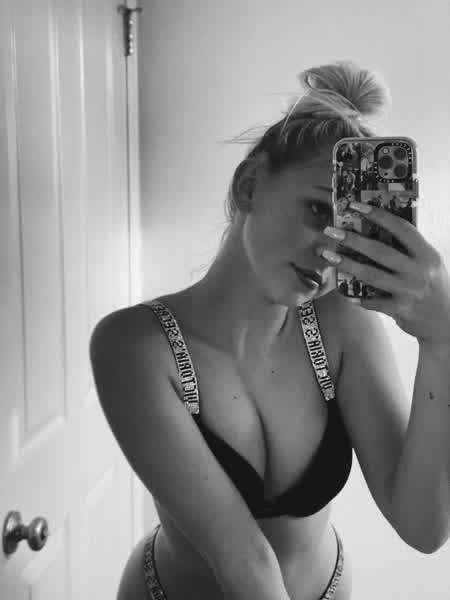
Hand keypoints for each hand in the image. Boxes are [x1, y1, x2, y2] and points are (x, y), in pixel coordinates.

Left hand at [318, 201, 449, 345]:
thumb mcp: (430, 264)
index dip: (378, 215)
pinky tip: (346, 294)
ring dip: (346, 264)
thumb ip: (410, 250)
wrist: (447, 322)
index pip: (401, 228)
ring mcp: (408, 291)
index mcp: (427, 254)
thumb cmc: (434, 287)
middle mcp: (418, 271)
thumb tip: (378, 230)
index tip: (356, 206)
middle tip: (331, 231)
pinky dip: (359, 298)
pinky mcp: (400, 310)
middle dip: (352, 240)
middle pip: (379, 251)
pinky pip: (373, 302)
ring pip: (371, 275)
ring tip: (328, 256)